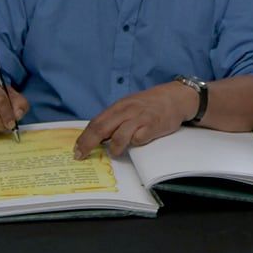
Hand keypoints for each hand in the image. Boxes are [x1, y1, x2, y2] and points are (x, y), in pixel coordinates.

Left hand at [73, 81, 193, 158]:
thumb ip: (115, 119)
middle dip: (89, 144)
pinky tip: (136, 144)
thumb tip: (98, 135)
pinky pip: (139, 139)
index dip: (84, 137)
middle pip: (102, 129)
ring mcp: (139, 118)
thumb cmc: (150, 104)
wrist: (175, 97)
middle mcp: (127, 111)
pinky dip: (134, 144)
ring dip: (114, 148)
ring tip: (115, 152)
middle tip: (82, 155)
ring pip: (119, 136)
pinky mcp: (153, 126)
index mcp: (119, 106)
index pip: (96, 122)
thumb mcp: (129, 106)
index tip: (77, 149)